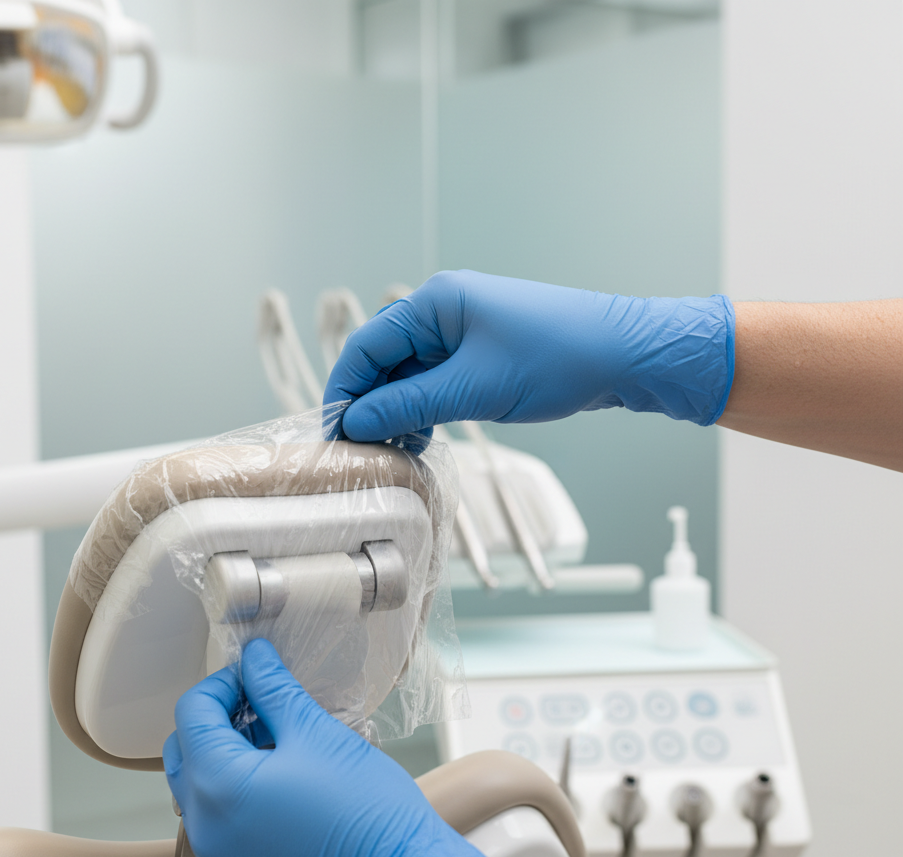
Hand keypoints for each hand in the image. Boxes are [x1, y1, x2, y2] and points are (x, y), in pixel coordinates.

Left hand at [163, 639, 539, 856]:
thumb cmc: (368, 814)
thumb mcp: (317, 733)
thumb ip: (274, 690)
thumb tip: (256, 662)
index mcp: (219, 785)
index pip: (192, 714)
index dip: (223, 684)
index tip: (253, 678)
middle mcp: (207, 833)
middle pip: (186, 757)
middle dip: (216, 724)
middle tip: (262, 710)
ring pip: (203, 800)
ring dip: (229, 767)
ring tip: (281, 753)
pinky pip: (223, 840)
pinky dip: (241, 811)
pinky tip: (286, 799)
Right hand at [323, 270, 734, 440]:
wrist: (623, 355)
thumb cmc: (556, 358)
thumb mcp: (473, 389)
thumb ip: (408, 406)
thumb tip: (356, 423)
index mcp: (435, 303)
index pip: (366, 346)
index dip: (345, 391)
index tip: (334, 433)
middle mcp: (443, 312)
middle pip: (384, 361)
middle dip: (370, 406)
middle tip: (362, 450)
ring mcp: (463, 332)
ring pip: (408, 375)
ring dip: (398, 412)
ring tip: (396, 451)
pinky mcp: (480, 354)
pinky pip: (435, 382)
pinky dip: (423, 410)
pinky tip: (422, 438)